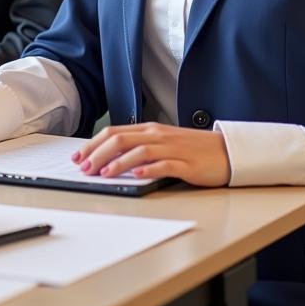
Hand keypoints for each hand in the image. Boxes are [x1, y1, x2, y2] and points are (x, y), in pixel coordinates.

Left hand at [72, 122, 230, 185]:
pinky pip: (164, 164)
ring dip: (117, 163)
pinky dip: (148, 169)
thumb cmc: (192, 150)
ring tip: (103, 174)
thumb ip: (140, 147)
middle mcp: (157, 135)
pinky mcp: (186, 164)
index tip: (78, 157)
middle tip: (84, 168)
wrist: (225, 151)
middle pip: (120, 140)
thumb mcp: (162, 143)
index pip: (114, 132)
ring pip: (138, 151)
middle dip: (98, 154)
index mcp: (149, 130)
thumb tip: (111, 159)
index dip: (93, 144)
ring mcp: (171, 148)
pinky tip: (137, 176)